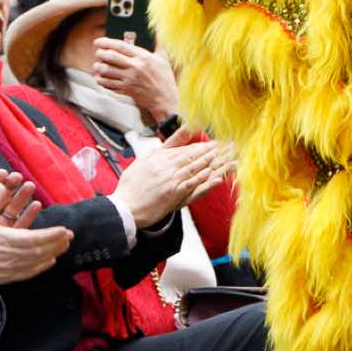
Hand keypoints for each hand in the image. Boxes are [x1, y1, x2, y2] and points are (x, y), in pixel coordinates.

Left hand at [0, 170, 46, 239]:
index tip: (3, 173)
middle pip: (2, 200)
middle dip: (12, 188)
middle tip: (21, 177)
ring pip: (13, 211)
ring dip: (22, 199)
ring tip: (30, 188)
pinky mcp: (8, 239)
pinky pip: (20, 227)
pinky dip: (28, 216)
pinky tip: (36, 206)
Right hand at [0, 174, 71, 290]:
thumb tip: (3, 186)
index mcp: (3, 239)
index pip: (35, 238)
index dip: (52, 235)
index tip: (65, 229)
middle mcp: (8, 256)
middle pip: (40, 251)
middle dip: (57, 243)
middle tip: (70, 236)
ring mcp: (7, 268)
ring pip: (36, 262)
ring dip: (52, 253)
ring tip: (64, 246)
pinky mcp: (4, 277)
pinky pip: (27, 272)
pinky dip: (41, 267)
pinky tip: (49, 261)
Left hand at [94, 38, 179, 126]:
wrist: (165, 99)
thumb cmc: (165, 79)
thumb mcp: (163, 59)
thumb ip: (158, 43)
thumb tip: (156, 30)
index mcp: (143, 57)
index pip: (121, 46)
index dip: (106, 42)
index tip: (98, 42)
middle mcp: (135, 67)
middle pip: (111, 57)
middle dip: (100, 53)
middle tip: (98, 53)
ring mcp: (130, 80)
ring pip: (107, 71)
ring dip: (98, 67)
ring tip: (96, 65)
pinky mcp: (126, 90)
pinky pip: (109, 84)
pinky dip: (102, 81)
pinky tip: (100, 78)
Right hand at [111, 138, 227, 226]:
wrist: (125, 207)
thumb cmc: (131, 187)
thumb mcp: (142, 162)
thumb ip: (157, 152)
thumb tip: (164, 145)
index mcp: (158, 158)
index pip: (184, 149)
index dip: (200, 146)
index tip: (213, 143)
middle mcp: (166, 167)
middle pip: (192, 156)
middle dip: (211, 150)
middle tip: (226, 145)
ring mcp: (170, 180)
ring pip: (195, 168)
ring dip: (212, 161)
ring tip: (227, 156)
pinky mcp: (173, 194)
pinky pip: (191, 184)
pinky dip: (203, 178)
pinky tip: (214, 174)